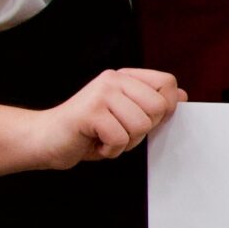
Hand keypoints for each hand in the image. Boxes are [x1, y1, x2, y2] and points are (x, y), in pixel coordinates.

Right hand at [30, 68, 184, 169]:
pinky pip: (120, 138)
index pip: (167, 84)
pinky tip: (94, 143)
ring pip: (141, 125)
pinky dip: (110, 150)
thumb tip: (182, 95)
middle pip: (158, 108)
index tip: (142, 120)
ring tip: (104, 137)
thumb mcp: (125, 117)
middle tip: (118, 131)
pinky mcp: (90, 112)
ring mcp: (100, 93)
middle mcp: (113, 79)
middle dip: (142, 130)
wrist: (46, 140)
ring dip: (125, 142)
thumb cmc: (88, 132)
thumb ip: (151, 105)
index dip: (164, 109)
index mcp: (124, 77)